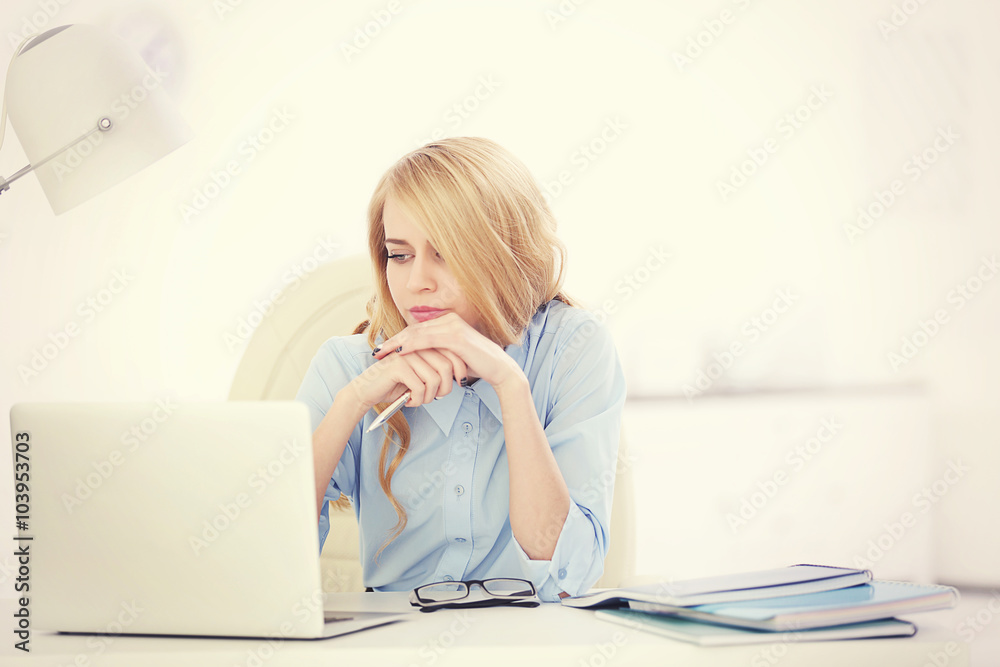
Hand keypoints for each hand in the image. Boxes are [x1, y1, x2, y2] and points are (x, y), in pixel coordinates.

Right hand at [345, 346, 465, 412]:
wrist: (366, 391)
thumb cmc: (394, 385)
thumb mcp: (421, 376)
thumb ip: (437, 370)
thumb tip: (459, 376)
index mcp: (423, 344)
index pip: (452, 354)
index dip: (459, 371)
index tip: (459, 384)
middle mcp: (416, 346)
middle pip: (446, 367)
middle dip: (445, 388)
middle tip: (435, 398)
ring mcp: (406, 354)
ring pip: (434, 379)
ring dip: (429, 397)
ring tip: (419, 400)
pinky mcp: (398, 366)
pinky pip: (420, 387)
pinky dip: (417, 400)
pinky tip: (409, 401)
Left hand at [372, 313, 524, 392]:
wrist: (500, 369)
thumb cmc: (478, 365)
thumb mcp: (453, 357)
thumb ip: (438, 353)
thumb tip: (422, 361)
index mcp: (448, 322)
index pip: (417, 330)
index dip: (398, 340)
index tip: (383, 351)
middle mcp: (449, 319)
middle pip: (414, 329)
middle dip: (393, 341)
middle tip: (376, 352)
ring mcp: (453, 325)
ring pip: (417, 333)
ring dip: (397, 344)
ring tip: (382, 353)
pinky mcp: (456, 336)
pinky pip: (427, 340)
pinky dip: (410, 346)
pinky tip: (398, 353)